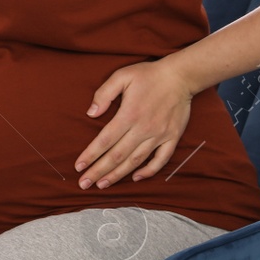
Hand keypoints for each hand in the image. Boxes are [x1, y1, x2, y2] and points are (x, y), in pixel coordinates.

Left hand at [75, 58, 195, 188]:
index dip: (90, 155)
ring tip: (103, 185)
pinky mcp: (172, 137)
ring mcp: (159, 135)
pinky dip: (149, 171)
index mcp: (129, 115)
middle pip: (117, 155)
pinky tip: (135, 178)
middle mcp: (143, 129)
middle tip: (84, 184)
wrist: (181, 76)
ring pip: (136, 161)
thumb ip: (104, 94)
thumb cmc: (148, 75)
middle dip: (99, 171)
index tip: (78, 167)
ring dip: (118, 175)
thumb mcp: (121, 76)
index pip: (104, 141)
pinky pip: (161, 160)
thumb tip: (90, 113)